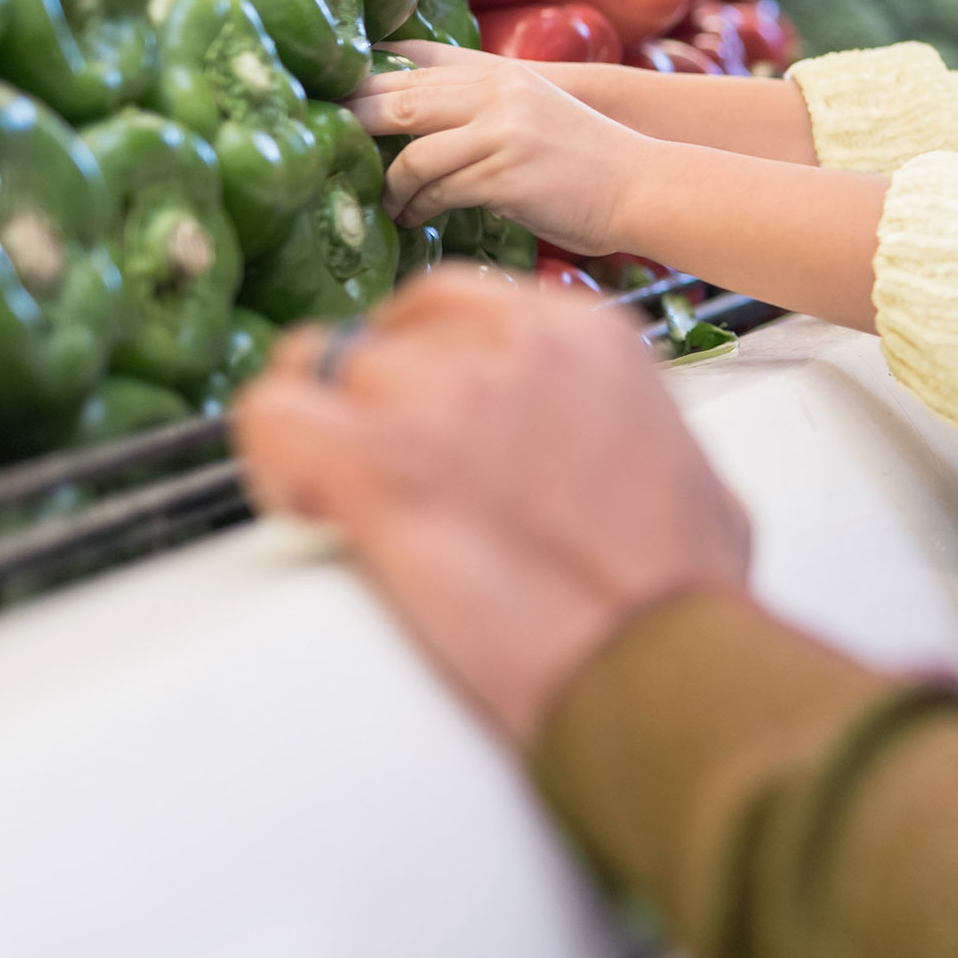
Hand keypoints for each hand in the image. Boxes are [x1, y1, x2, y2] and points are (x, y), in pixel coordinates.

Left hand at [236, 271, 751, 743]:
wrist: (659, 657)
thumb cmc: (683, 590)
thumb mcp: (686, 467)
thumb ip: (627, 430)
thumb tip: (608, 458)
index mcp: (584, 336)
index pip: (447, 301)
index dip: (409, 355)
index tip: (404, 406)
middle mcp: (509, 347)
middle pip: (381, 340)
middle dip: (365, 404)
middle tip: (368, 468)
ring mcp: (440, 396)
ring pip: (320, 372)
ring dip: (320, 435)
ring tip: (335, 504)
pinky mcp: (379, 461)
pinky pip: (272, 418)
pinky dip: (271, 459)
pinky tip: (304, 506)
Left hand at [356, 41, 656, 249]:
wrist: (641, 184)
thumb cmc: (581, 158)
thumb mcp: (528, 111)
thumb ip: (476, 106)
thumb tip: (404, 120)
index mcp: (498, 74)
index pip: (411, 69)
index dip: (362, 87)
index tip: (328, 106)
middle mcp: (498, 94)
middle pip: (399, 102)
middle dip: (356, 126)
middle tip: (328, 149)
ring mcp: (504, 133)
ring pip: (415, 156)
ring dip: (391, 186)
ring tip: (387, 203)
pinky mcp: (509, 176)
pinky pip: (442, 193)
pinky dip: (419, 208)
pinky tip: (414, 218)